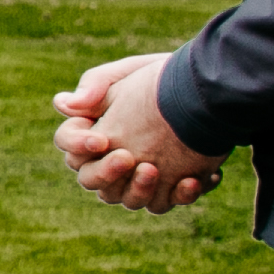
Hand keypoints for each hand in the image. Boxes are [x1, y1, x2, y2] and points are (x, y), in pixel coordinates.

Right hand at [55, 52, 220, 212]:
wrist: (209, 92)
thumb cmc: (164, 77)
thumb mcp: (131, 71)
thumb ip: (96, 83)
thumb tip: (63, 104)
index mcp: (92, 130)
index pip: (68, 142)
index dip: (78, 144)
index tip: (100, 140)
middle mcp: (109, 160)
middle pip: (90, 178)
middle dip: (106, 172)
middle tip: (127, 158)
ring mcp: (138, 178)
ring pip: (125, 199)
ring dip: (139, 189)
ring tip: (156, 170)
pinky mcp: (168, 189)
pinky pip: (166, 203)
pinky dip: (180, 194)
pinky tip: (196, 178)